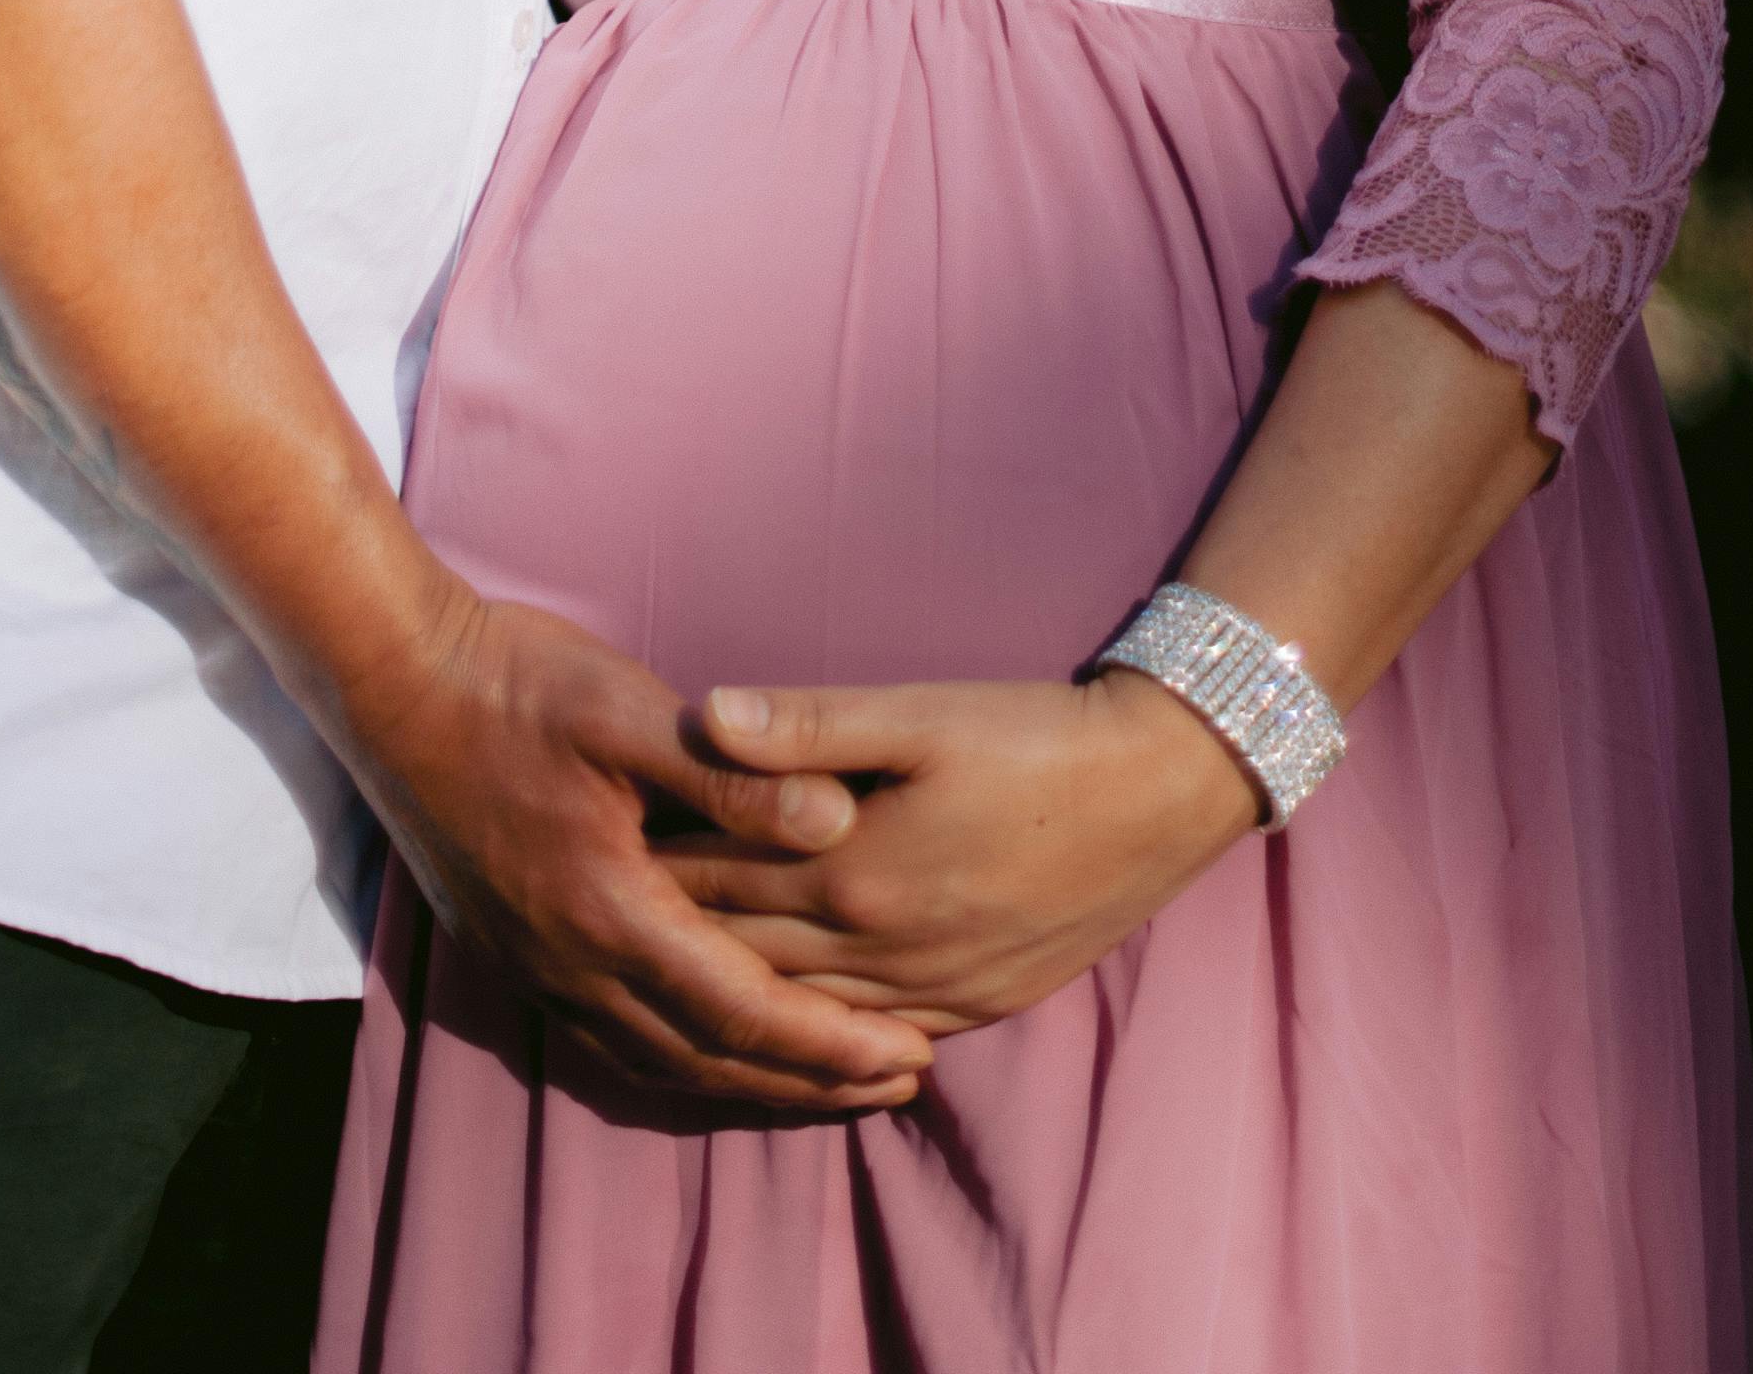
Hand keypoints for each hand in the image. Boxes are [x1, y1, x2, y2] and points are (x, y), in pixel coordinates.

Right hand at [331, 575, 936, 1117]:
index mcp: (611, 913)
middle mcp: (572, 966)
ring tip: (828, 1085)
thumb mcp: (631, 712)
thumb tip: (840, 824)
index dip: (832, 1044)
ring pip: (661, 1065)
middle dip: (811, 1082)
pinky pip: (616, 1042)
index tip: (911, 1055)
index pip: (744, 1013)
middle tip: (898, 1085)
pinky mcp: (515, 954)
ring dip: (751, 1084)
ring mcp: (537, 969)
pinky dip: (685, 1062)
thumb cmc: (517, 684)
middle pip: (711, 1062)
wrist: (393, 682)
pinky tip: (716, 1051)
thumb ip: (735, 777)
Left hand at [655, 670, 1261, 1037]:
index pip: (718, 882)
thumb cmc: (1032, 735)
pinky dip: (816, 1038)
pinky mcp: (978, 1005)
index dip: (652, 865)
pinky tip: (789, 1030)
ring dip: (737, 994)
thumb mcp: (918, 713)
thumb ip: (808, 724)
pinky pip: (871, 1039)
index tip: (593, 846)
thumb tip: (704, 714)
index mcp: (853, 872)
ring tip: (671, 974)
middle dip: (676, 935)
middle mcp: (882, 950)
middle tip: (606, 915)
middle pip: (746, 956)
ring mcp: (933, 990)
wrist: (1158, 790)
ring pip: (802, 1012)